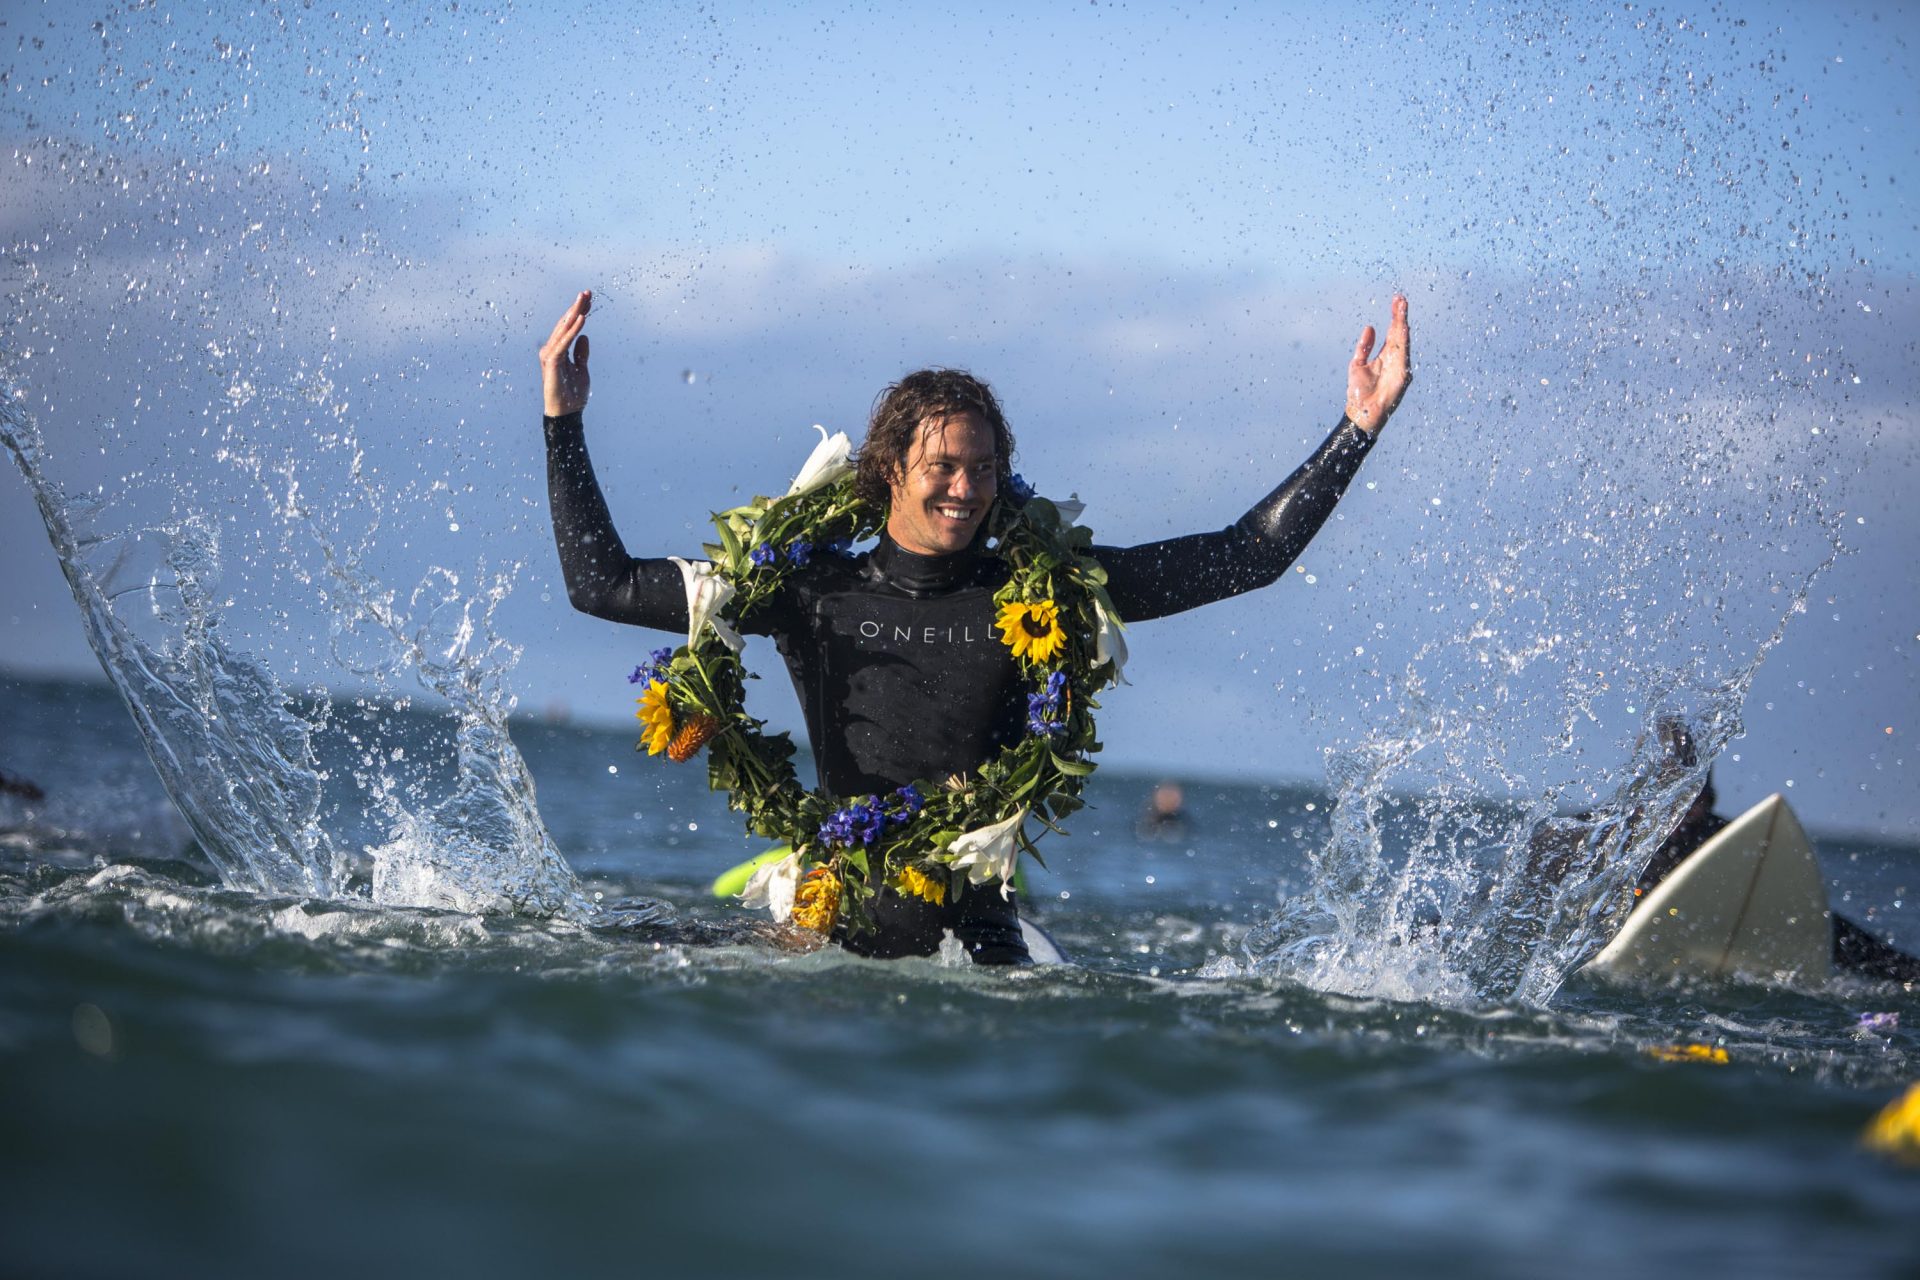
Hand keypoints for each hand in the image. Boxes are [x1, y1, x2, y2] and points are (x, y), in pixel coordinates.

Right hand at [540, 289, 591, 416]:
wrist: (566, 413)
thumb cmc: (572, 394)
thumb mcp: (581, 369)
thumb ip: (581, 354)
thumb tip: (584, 337)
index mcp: (559, 351)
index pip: (569, 327)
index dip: (579, 312)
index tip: (590, 300)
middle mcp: (551, 349)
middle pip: (565, 323)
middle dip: (577, 307)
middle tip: (587, 291)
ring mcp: (550, 354)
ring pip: (564, 329)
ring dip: (575, 312)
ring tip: (584, 299)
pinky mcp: (552, 361)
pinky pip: (564, 342)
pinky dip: (573, 329)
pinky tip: (582, 319)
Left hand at [1344, 294, 1410, 433]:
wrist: (1361, 412)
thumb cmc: (1359, 392)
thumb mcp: (1358, 364)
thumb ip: (1364, 346)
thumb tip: (1370, 326)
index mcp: (1385, 355)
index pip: (1392, 331)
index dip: (1395, 316)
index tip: (1396, 300)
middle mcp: (1395, 358)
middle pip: (1399, 332)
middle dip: (1400, 315)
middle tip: (1400, 298)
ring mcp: (1400, 365)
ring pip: (1403, 340)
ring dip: (1403, 324)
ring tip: (1402, 308)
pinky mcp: (1402, 375)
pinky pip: (1404, 355)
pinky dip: (1404, 341)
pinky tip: (1402, 328)